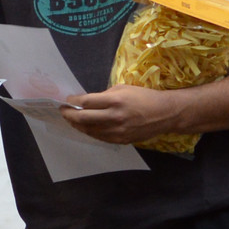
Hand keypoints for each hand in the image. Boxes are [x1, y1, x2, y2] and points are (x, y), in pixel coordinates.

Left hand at [58, 84, 193, 144]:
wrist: (164, 114)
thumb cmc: (144, 97)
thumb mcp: (124, 88)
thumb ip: (105, 95)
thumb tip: (88, 101)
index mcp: (115, 100)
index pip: (86, 102)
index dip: (73, 102)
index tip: (67, 101)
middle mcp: (114, 117)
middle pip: (83, 118)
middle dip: (69, 115)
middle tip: (63, 112)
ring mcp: (117, 131)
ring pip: (89, 130)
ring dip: (77, 125)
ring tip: (72, 120)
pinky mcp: (121, 140)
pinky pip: (100, 137)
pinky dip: (90, 132)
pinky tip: (86, 127)